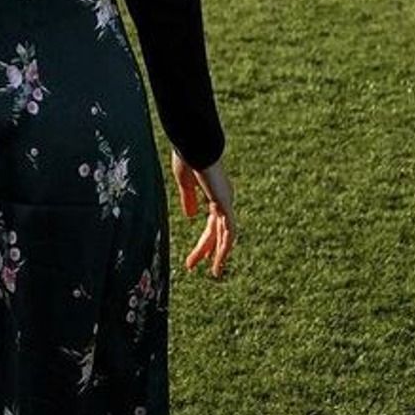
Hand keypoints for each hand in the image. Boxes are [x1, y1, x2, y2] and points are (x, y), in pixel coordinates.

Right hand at [171, 149, 234, 279]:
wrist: (194, 143)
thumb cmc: (188, 155)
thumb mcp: (185, 182)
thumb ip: (188, 199)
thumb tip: (190, 216)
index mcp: (214, 194)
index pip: (211, 224)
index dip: (204, 242)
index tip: (194, 258)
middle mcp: (223, 199)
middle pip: (217, 232)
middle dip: (207, 250)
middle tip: (193, 266)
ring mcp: (226, 201)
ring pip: (226, 235)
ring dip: (219, 254)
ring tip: (214, 272)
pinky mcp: (225, 203)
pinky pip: (229, 230)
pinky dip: (225, 246)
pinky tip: (219, 260)